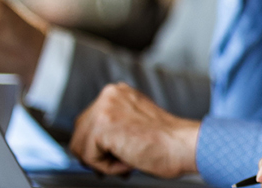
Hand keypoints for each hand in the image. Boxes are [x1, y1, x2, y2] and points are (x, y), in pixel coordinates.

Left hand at [68, 83, 199, 177]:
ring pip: (80, 147)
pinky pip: (89, 158)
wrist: (182, 146)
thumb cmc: (167, 141)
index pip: (88, 121)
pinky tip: (128, 160)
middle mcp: (109, 95)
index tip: (113, 154)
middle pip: (79, 133)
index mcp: (117, 92)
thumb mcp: (135, 122)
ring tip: (128, 160)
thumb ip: (114, 124)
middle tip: (119, 162)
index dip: (97, 144)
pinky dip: (107, 168)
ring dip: (102, 161)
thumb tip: (92, 143)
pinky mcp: (102, 127)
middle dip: (95, 153)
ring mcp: (104, 109)